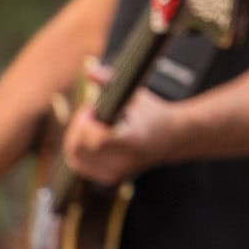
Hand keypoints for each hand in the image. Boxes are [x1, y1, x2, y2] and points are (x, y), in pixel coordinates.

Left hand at [62, 61, 180, 185]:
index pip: (97, 139)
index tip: (91, 109)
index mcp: (133, 138)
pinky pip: (81, 166)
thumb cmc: (152, 113)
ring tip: (90, 127)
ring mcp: (118, 171)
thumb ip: (111, 81)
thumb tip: (89, 70)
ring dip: (76, 140)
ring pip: (76, 159)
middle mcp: (125, 159)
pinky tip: (90, 141)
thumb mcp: (136, 94)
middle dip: (77, 129)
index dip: (85, 123)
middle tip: (89, 115)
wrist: (172, 138)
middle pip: (80, 149)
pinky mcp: (112, 177)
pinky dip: (79, 153)